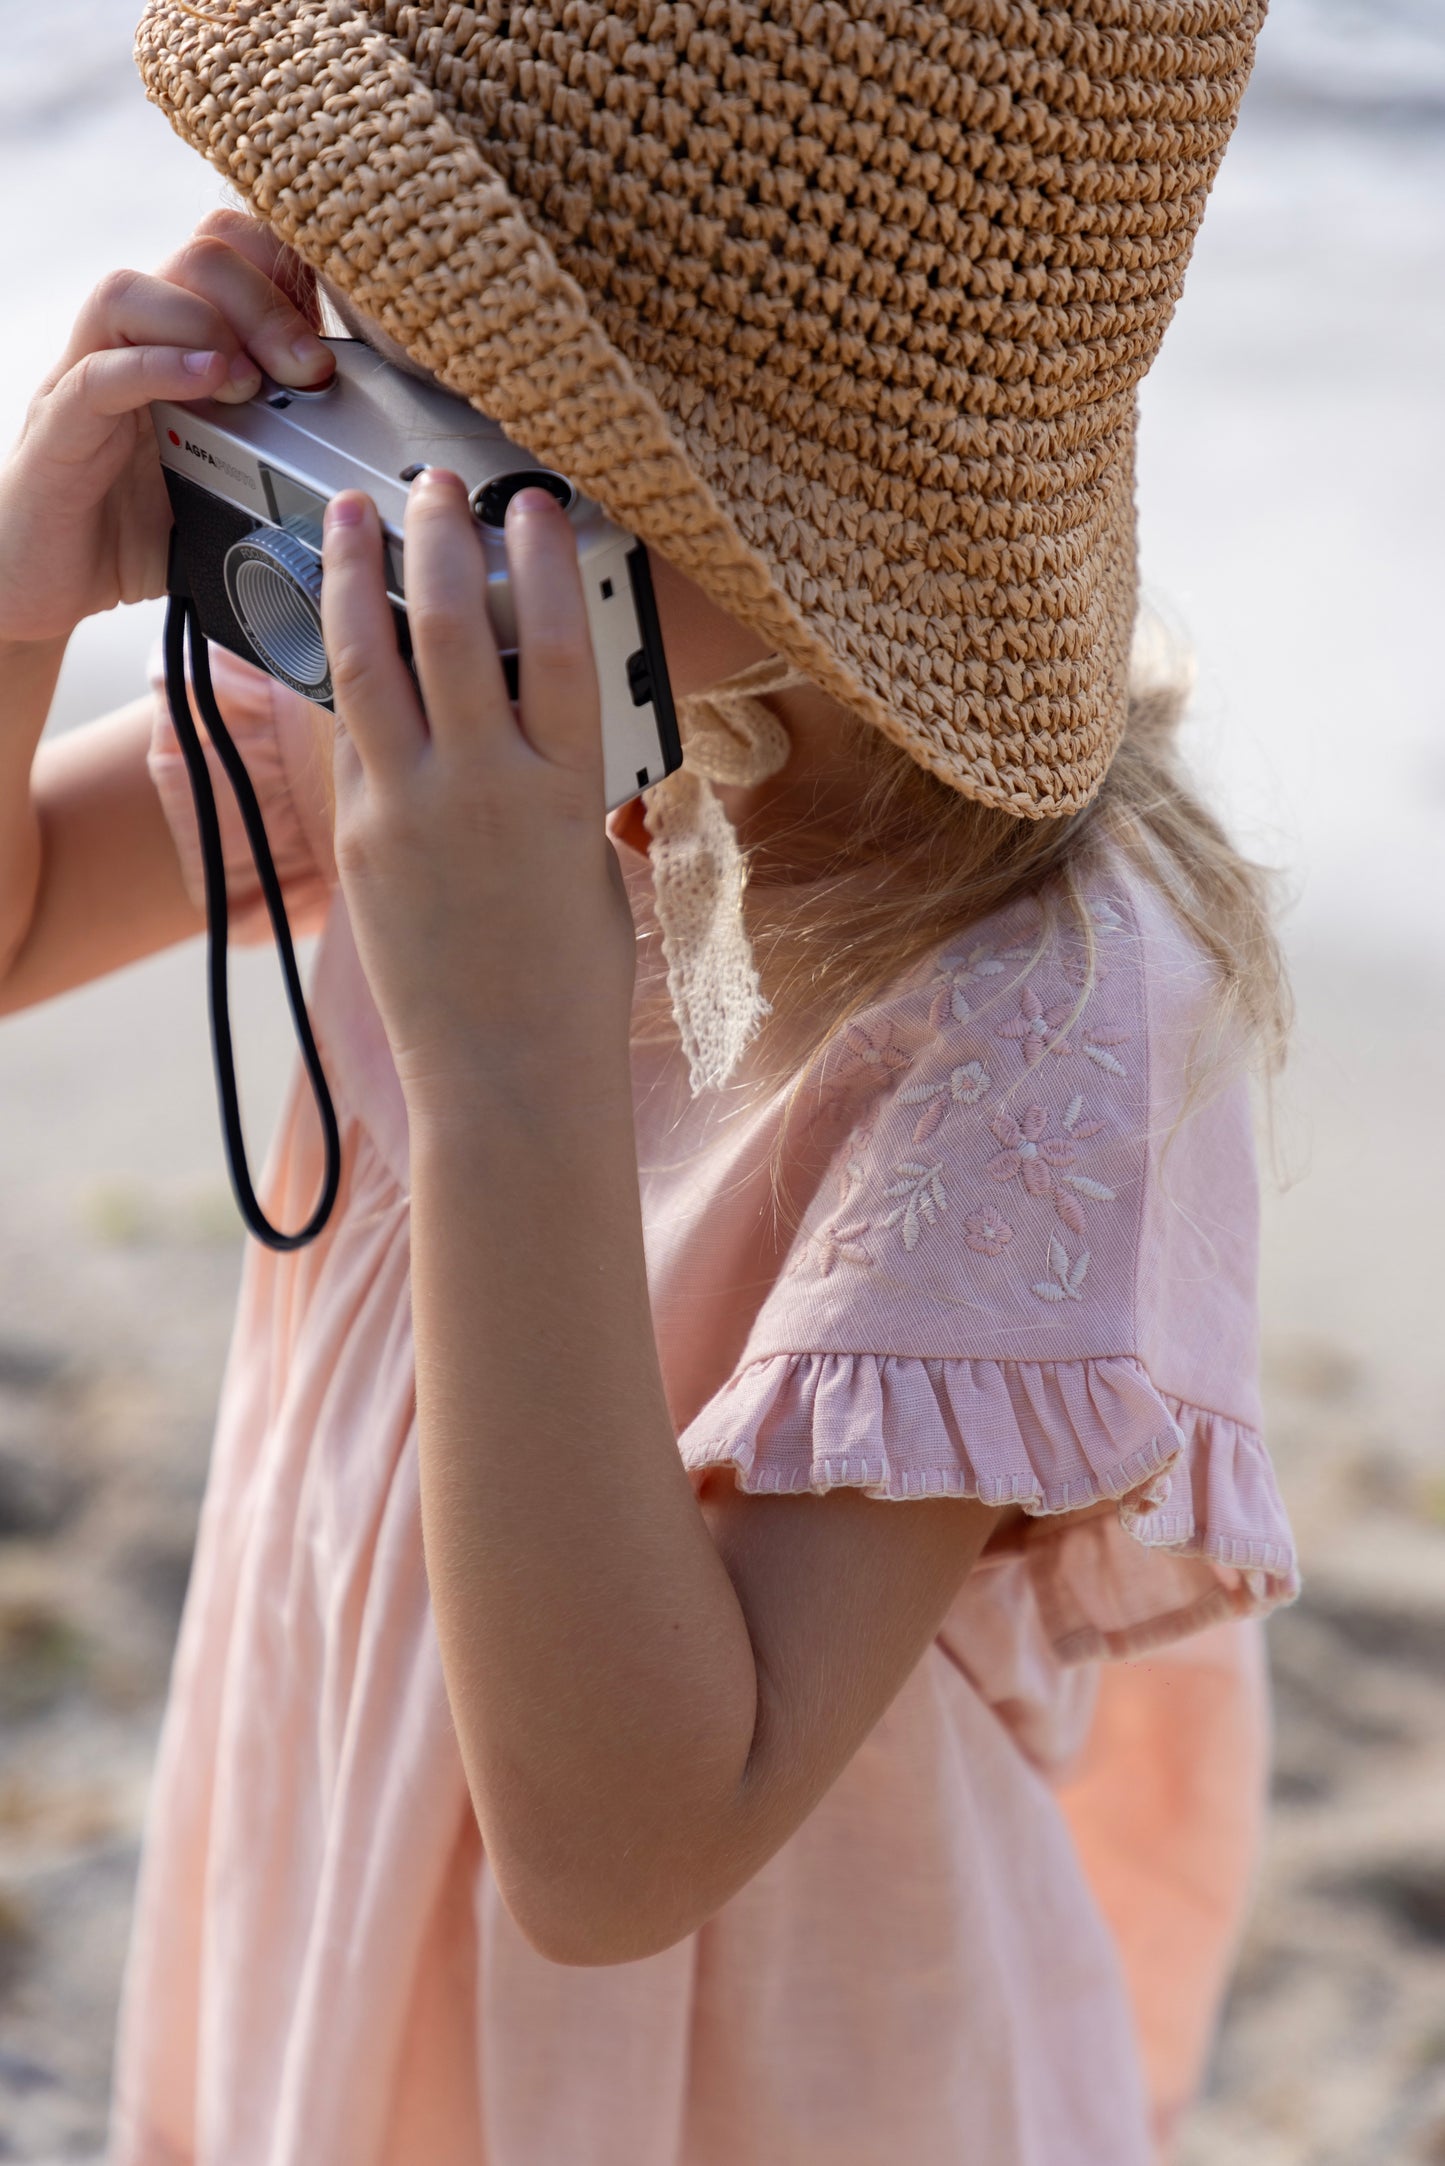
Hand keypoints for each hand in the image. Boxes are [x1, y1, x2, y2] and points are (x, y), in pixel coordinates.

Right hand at [0, 209, 335, 645]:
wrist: (47, 583)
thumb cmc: (138, 530)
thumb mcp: (232, 484)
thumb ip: (283, 455)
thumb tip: (369, 472)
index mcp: (180, 344)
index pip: (233, 251)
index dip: (290, 272)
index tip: (336, 338)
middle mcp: (132, 345)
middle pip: (198, 256)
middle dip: (268, 302)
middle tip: (309, 371)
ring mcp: (88, 380)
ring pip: (134, 291)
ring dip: (209, 323)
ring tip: (252, 380)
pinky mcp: (60, 430)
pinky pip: (98, 374)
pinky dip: (157, 367)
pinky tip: (206, 383)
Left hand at [319, 471, 638, 1115]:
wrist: (507, 1075)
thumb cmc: (570, 981)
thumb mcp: (587, 862)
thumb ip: (557, 781)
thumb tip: (528, 724)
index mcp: (565, 790)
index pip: (553, 642)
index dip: (544, 559)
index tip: (532, 503)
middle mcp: (482, 788)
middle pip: (448, 629)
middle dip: (437, 538)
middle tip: (431, 484)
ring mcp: (408, 812)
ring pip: (368, 665)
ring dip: (355, 576)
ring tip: (349, 517)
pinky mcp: (359, 840)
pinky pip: (347, 737)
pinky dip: (346, 676)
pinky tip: (342, 636)